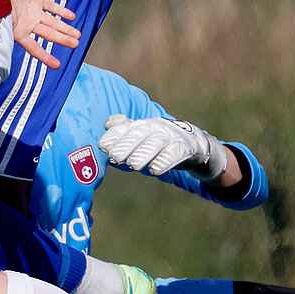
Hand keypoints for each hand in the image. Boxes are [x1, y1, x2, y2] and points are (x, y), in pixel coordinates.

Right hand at [4, 0, 78, 68]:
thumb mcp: (0, 19)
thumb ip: (7, 30)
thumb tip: (6, 43)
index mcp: (17, 30)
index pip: (33, 47)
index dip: (44, 56)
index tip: (57, 65)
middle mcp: (26, 22)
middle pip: (48, 34)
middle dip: (62, 39)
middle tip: (76, 44)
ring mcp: (33, 11)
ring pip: (53, 22)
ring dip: (65, 28)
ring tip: (78, 35)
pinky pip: (52, 6)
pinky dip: (61, 11)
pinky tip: (72, 17)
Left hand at [98, 114, 228, 181]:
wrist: (192, 142)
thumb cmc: (157, 141)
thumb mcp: (139, 135)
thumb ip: (122, 131)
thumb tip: (108, 123)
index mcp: (139, 125)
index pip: (123, 128)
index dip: (113, 136)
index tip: (102, 147)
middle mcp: (153, 127)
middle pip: (138, 134)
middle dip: (126, 145)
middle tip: (115, 158)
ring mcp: (170, 136)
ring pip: (155, 143)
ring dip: (143, 154)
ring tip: (133, 165)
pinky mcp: (184, 147)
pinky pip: (174, 153)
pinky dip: (164, 161)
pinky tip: (155, 170)